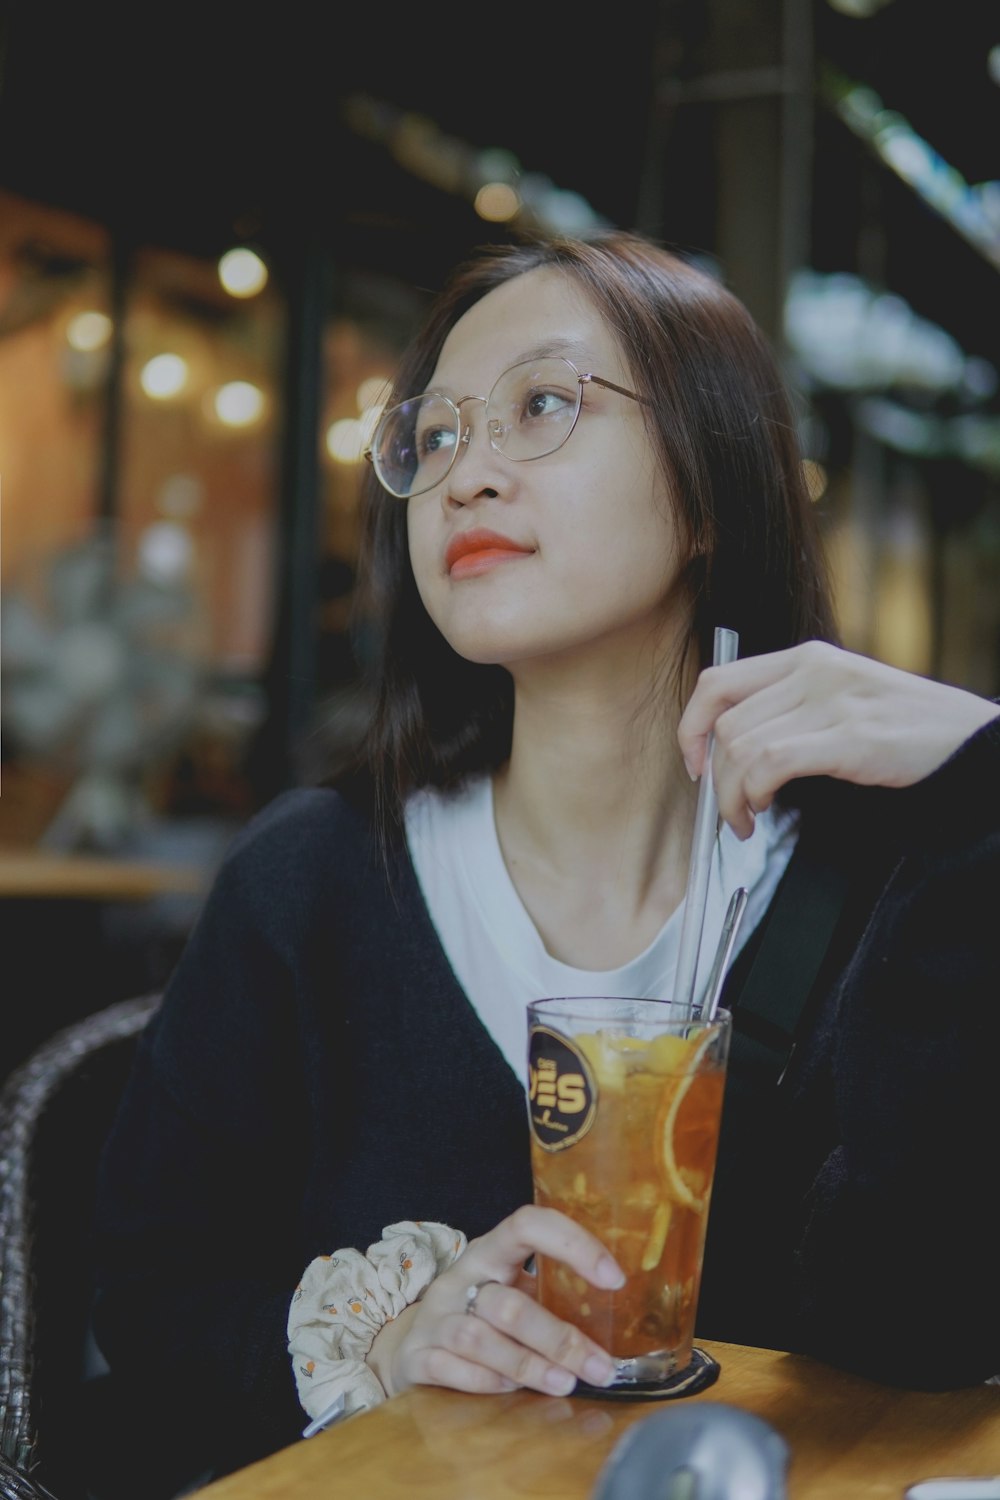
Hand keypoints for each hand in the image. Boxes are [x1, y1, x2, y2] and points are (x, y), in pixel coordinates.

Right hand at [366, 1205, 622, 1398]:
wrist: (408, 1343)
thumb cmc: (478, 1315)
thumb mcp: (509, 1291)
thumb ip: (549, 1298)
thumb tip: (621, 1323)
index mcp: (490, 1252)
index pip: (528, 1225)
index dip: (572, 1244)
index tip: (614, 1279)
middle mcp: (460, 1279)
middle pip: (508, 1303)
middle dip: (558, 1338)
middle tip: (600, 1367)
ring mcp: (435, 1318)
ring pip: (480, 1338)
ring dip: (529, 1364)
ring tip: (565, 1384)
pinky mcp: (417, 1357)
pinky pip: (452, 1369)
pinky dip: (487, 1382)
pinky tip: (514, 1392)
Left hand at [678, 641, 999, 838]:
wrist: (969, 739)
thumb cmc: (907, 727)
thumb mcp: (842, 697)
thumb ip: (793, 708)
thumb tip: (732, 748)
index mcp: (807, 658)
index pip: (718, 681)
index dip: (692, 726)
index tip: (694, 763)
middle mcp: (814, 671)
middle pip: (725, 722)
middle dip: (713, 776)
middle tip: (726, 807)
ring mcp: (833, 701)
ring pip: (742, 746)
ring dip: (732, 794)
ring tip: (746, 817)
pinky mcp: (850, 736)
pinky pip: (772, 762)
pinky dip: (755, 792)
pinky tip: (765, 808)